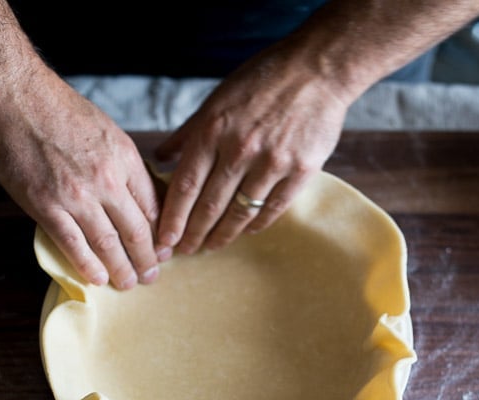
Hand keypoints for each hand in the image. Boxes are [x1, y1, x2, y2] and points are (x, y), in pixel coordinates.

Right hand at [0, 60, 164, 288]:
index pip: (153, 207)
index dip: (161, 236)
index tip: (164, 252)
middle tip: (151, 276)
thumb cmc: (61, 109)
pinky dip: (87, 265)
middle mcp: (106, 180)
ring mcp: (76, 195)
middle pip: (136, 231)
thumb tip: (141, 197)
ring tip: (128, 283)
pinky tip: (97, 278)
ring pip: (108, 243)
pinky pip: (73, 244)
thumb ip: (126, 166)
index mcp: (126, 159)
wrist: (17, 95)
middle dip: (147, 259)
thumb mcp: (109, 133)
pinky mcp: (46, 205)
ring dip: (121, 268)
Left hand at [154, 37, 348, 253]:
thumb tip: (160, 159)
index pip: (186, 186)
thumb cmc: (262, 81)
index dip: (173, 218)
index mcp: (214, 130)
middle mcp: (240, 149)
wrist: (318, 68)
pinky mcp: (300, 170)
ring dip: (223, 234)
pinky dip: (256, 223)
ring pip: (240, 212)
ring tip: (212, 246)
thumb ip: (189, 132)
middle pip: (209, 206)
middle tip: (185, 252)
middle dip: (194, 234)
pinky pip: (273, 208)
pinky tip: (245, 230)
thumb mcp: (218, 99)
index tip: (164, 240)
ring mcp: (272, 162)